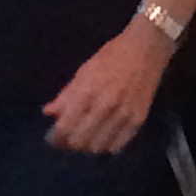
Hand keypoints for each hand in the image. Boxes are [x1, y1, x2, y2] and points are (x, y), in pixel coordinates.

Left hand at [44, 20, 173, 154]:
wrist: (147, 48)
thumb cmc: (112, 55)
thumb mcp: (85, 70)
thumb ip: (67, 94)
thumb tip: (48, 112)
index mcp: (88, 91)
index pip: (65, 127)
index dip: (55, 138)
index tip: (53, 138)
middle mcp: (105, 106)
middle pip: (80, 140)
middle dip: (69, 144)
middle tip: (67, 141)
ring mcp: (124, 114)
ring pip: (98, 146)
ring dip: (87, 147)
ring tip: (84, 140)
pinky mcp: (139, 119)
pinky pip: (118, 145)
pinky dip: (107, 146)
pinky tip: (103, 139)